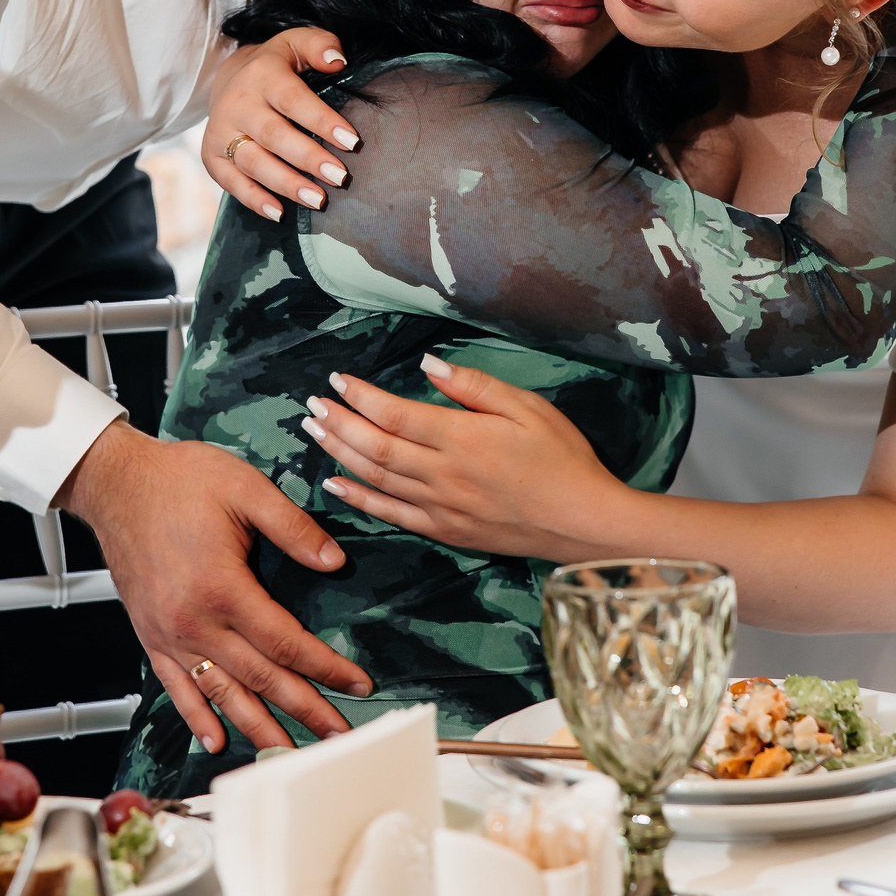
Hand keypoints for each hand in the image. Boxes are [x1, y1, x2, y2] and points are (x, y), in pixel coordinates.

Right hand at [59, 421, 371, 752]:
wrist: (115, 482)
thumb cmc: (177, 480)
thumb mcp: (245, 488)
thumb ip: (292, 527)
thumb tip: (333, 560)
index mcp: (222, 587)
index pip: (286, 643)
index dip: (326, 668)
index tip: (357, 683)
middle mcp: (194, 621)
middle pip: (260, 679)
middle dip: (304, 710)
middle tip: (339, 735)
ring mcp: (169, 634)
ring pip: (221, 693)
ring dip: (258, 727)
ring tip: (289, 753)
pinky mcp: (150, 635)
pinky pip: (176, 687)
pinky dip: (197, 717)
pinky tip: (215, 740)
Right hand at [203, 28, 359, 220]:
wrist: (228, 77)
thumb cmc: (277, 65)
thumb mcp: (296, 43)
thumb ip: (320, 45)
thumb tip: (338, 61)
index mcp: (262, 74)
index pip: (294, 100)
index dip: (322, 121)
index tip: (352, 141)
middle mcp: (237, 103)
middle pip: (274, 135)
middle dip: (308, 158)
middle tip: (340, 177)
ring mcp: (221, 131)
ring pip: (253, 162)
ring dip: (286, 184)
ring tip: (318, 199)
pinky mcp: (211, 156)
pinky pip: (231, 182)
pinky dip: (253, 200)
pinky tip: (279, 213)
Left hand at [304, 355, 628, 562]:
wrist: (583, 524)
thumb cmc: (563, 459)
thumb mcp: (528, 409)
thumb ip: (474, 387)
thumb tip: (429, 364)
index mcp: (461, 438)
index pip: (395, 414)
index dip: (361, 396)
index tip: (338, 380)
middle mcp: (442, 474)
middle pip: (375, 446)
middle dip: (338, 423)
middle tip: (311, 405)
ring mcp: (440, 507)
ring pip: (376, 479)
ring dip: (339, 454)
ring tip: (313, 433)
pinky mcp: (445, 531)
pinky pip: (391, 514)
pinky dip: (359, 498)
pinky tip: (335, 484)